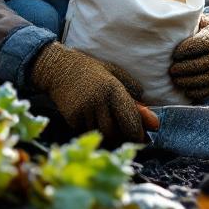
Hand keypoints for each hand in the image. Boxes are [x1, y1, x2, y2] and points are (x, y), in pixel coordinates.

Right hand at [28, 42, 147, 146]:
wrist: (58, 68)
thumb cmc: (90, 70)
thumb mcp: (114, 73)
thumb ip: (132, 92)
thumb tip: (150, 116)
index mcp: (112, 88)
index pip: (129, 118)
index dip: (137, 133)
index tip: (142, 139)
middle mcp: (98, 100)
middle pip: (114, 132)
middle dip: (122, 138)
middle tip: (127, 138)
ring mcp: (83, 110)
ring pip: (100, 134)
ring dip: (108, 135)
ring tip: (109, 127)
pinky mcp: (71, 117)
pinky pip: (87, 131)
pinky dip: (93, 130)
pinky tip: (92, 121)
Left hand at [169, 14, 208, 102]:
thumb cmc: (201, 28)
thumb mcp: (196, 20)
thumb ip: (186, 21)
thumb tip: (166, 20)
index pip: (207, 42)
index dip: (191, 48)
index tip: (175, 53)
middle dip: (189, 67)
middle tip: (172, 70)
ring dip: (193, 81)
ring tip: (176, 80)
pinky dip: (200, 91)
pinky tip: (187, 91)